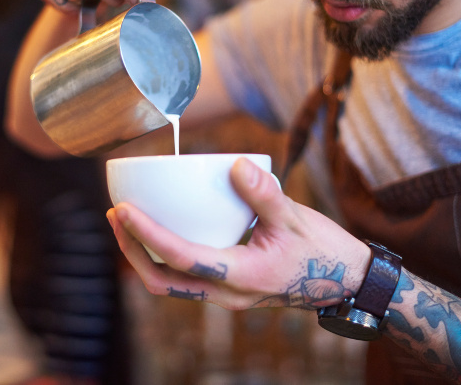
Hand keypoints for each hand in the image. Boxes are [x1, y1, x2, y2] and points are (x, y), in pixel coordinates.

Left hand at [107, 157, 370, 309]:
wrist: (345, 282)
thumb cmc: (323, 251)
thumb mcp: (298, 218)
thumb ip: (266, 194)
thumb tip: (236, 164)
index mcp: (241, 275)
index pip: (181, 258)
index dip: (147, 236)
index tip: (123, 210)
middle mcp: (227, 293)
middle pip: (162, 282)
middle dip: (131, 252)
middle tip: (116, 215)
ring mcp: (227, 295)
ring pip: (170, 285)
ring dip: (143, 258)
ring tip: (127, 223)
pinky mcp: (229, 288)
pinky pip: (185, 280)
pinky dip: (163, 258)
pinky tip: (160, 232)